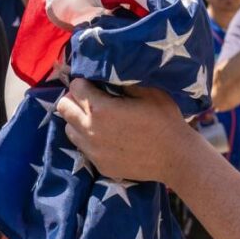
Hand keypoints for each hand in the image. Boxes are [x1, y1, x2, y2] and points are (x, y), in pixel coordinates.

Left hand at [56, 79, 188, 183]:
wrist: (176, 158)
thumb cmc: (165, 120)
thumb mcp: (148, 91)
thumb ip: (123, 81)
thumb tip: (107, 74)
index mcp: (101, 109)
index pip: (75, 87)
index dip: (84, 82)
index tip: (94, 84)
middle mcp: (90, 130)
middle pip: (63, 107)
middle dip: (74, 100)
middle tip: (91, 100)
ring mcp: (93, 150)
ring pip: (69, 129)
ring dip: (78, 121)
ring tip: (97, 120)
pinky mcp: (99, 165)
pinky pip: (83, 148)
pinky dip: (89, 140)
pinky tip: (107, 138)